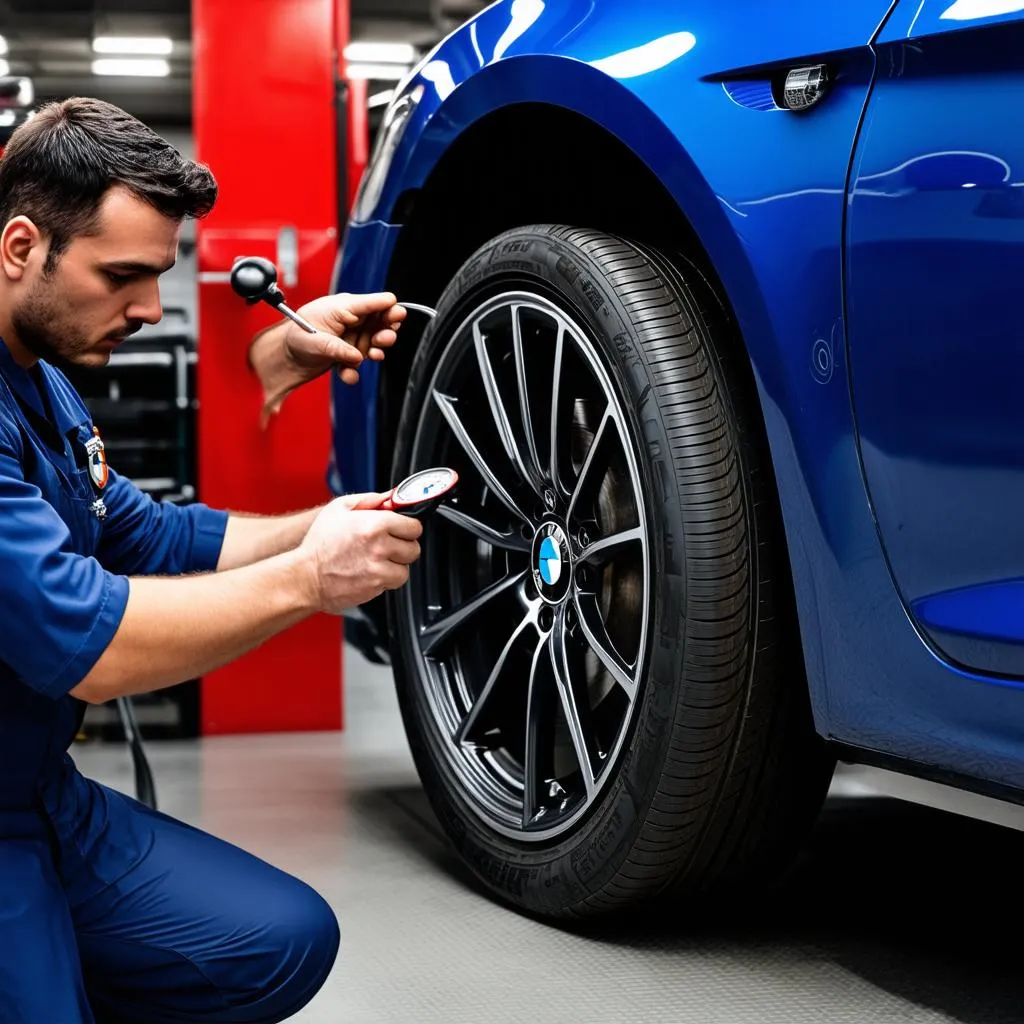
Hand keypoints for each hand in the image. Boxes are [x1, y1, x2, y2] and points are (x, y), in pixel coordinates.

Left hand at [286, 292, 405, 385]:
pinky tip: (347, 373)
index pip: (369, 303)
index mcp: (341, 307)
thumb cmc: (295, 338)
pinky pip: (360, 361)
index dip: (385, 306)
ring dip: (376, 350)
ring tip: (375, 355)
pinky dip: (355, 369)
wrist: (286, 357)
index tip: (397, 311)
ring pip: (374, 342)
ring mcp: (352, 337)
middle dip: (386, 330)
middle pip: (378, 322)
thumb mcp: (314, 341)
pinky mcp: (350, 352)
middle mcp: (350, 320)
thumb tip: (356, 356)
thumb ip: (337, 348)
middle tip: (387, 337)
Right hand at [299, 497, 422, 613]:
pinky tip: (372, 572)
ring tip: (377, 560)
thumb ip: (370, 499)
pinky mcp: (376, 586)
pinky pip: (394, 582)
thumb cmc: (319, 544)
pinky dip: (387, 579)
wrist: (305, 576)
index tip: (400, 530)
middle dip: (403, 546)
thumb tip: (390, 498)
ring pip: (406, 567)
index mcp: (374, 524)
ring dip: (396, 564)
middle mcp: (379, 546)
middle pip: (413, 548)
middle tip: (387, 545)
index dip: (407, 527)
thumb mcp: (339, 508)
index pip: (414, 526)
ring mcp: (378, 568)